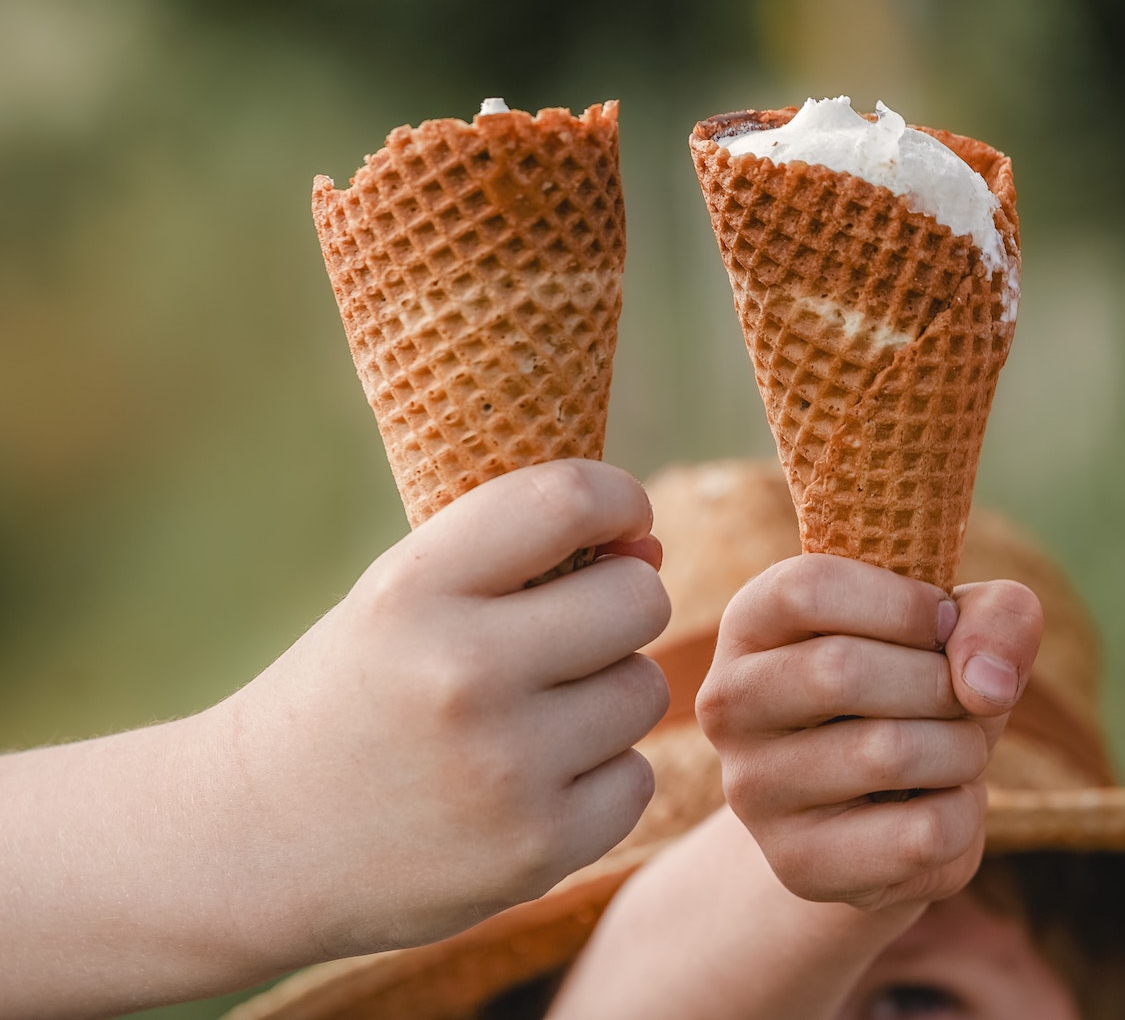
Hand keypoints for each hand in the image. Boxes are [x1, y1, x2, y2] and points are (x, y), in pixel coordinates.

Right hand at [0, 459, 671, 1018]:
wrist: (248, 845)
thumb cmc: (356, 694)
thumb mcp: (402, 598)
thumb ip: (521, 555)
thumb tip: (650, 545)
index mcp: (415, 590)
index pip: (570, 500)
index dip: (617, 500)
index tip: (616, 520)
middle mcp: (462, 674)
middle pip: (638, 598)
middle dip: (617, 607)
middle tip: (560, 638)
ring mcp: (503, 769)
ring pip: (644, 689)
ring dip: (605, 697)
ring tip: (526, 720)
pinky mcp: (535, 851)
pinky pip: (636, 778)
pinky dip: (599, 781)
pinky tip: (529, 786)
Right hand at [697, 557, 1042, 910]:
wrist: (889, 808)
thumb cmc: (920, 691)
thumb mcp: (964, 631)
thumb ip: (997, 617)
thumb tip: (987, 684)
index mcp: (754, 622)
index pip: (806, 589)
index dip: (901, 603)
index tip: (944, 623)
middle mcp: (730, 704)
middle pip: (842, 670)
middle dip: (940, 681)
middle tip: (960, 697)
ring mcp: (753, 792)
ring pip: (888, 752)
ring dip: (962, 747)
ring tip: (953, 751)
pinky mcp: (799, 866)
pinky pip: (921, 834)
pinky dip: (966, 814)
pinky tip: (940, 806)